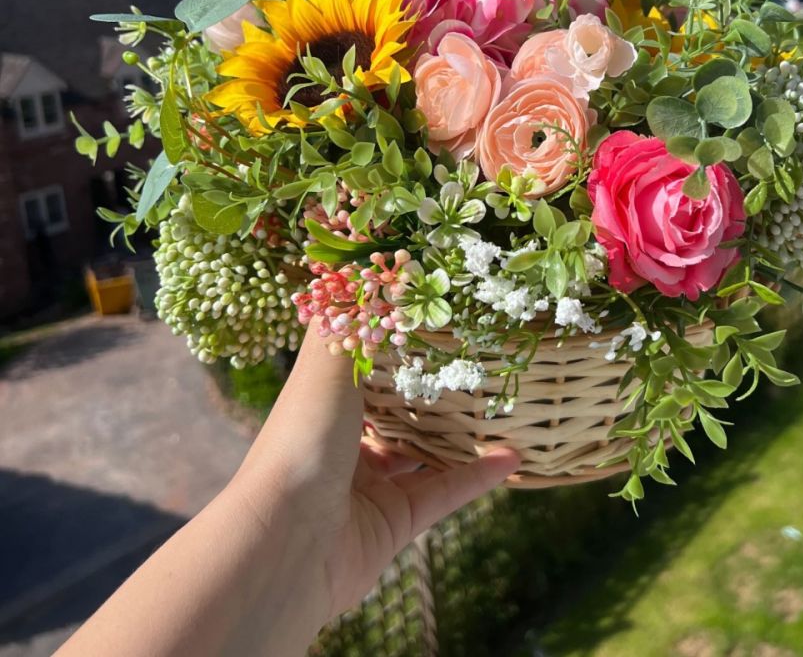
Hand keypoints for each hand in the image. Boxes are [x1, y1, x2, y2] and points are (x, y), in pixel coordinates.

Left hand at [232, 326, 520, 618]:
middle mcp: (343, 444)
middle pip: (396, 412)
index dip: (393, 344)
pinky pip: (444, 493)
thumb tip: (368, 265)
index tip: (432, 315)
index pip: (361, 368)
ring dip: (460, 435)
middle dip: (432, 391)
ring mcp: (370, 487)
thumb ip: (351, 320)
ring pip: (423, 454)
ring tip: (501, 406)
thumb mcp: (323, 365)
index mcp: (322, 405)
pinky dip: (478, 476)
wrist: (283, 544)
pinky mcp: (395, 523)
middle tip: (477, 360)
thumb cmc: (298, 441)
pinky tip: (510, 457)